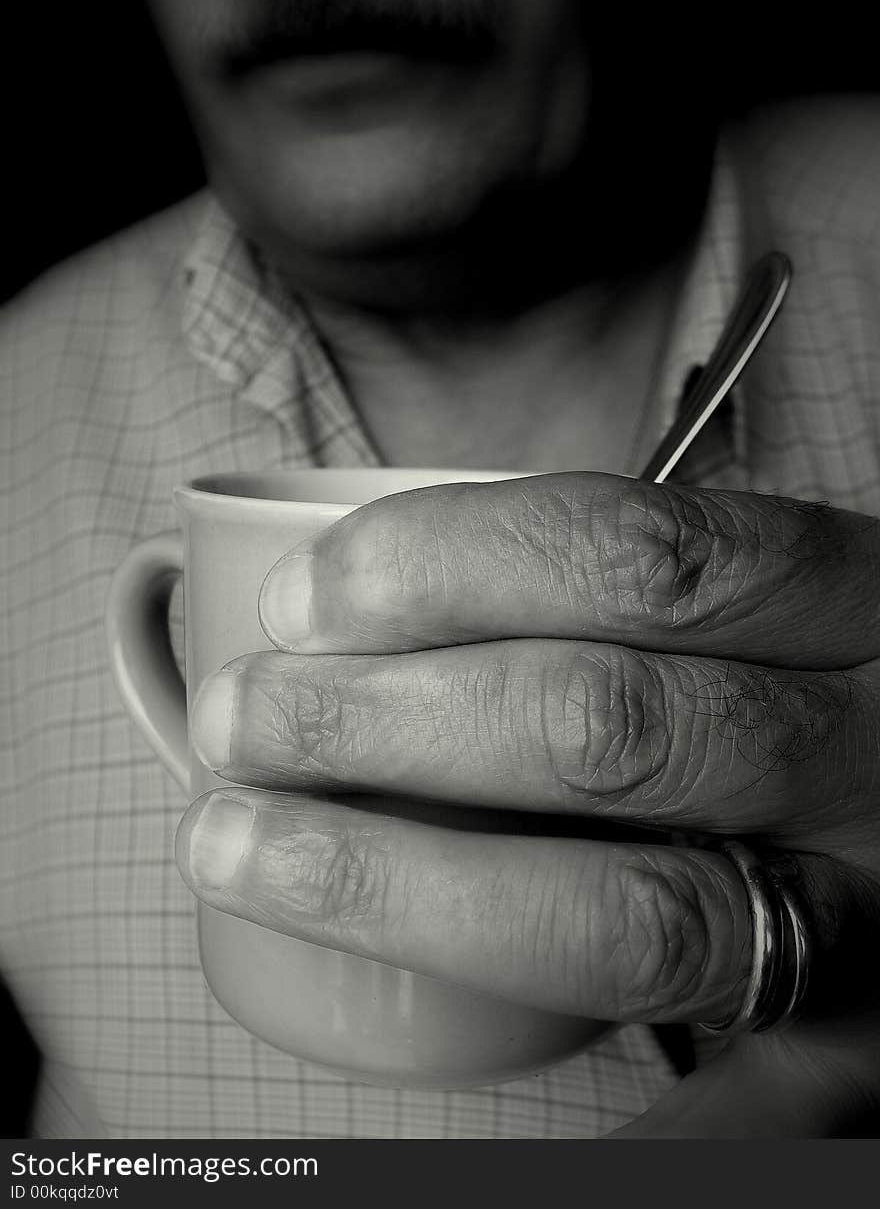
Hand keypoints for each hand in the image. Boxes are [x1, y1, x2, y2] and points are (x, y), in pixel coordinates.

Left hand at [177, 473, 879, 1135]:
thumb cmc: (786, 683)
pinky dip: (619, 1124)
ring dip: (400, 886)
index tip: (299, 598)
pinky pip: (748, 1106)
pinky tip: (458, 1143)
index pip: (637, 556)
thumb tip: (336, 600)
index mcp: (844, 600)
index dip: (446, 563)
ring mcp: (868, 901)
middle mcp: (868, 748)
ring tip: (242, 851)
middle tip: (240, 721)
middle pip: (605, 726)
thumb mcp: (740, 607)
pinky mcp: (862, 1031)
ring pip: (632, 912)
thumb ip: (602, 595)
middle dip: (381, 721)